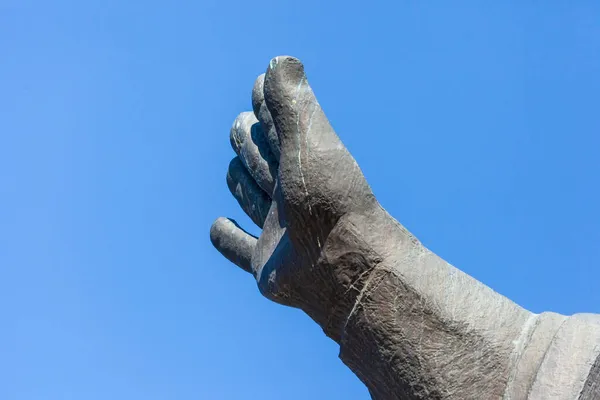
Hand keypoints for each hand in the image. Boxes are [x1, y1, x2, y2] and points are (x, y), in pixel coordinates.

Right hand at [210, 56, 379, 339]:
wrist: (345, 264)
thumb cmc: (330, 199)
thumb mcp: (309, 142)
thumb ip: (291, 102)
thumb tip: (280, 59)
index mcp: (300, 162)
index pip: (277, 125)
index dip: (267, 104)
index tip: (260, 85)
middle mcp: (289, 194)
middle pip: (261, 161)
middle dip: (250, 140)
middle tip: (242, 123)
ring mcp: (276, 230)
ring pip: (251, 199)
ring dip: (242, 182)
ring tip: (235, 166)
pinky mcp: (263, 263)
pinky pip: (239, 249)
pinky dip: (226, 238)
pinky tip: (217, 226)